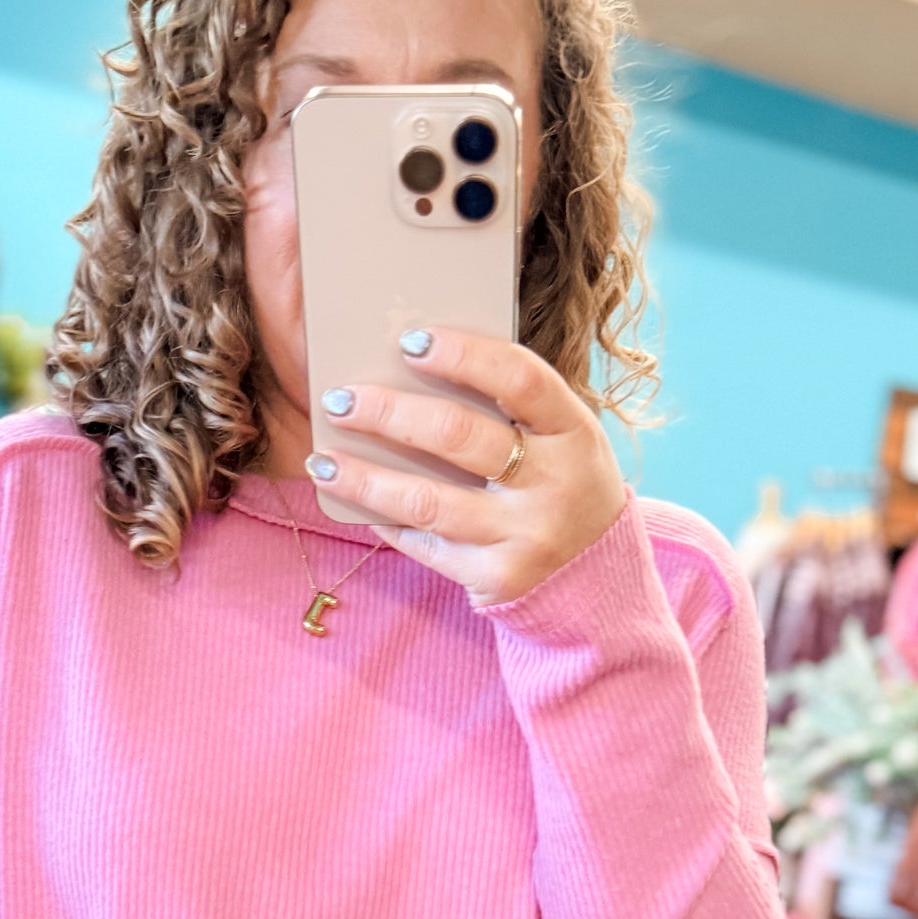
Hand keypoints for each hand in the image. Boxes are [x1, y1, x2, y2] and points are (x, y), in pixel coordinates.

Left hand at [306, 325, 627, 605]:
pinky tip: (356, 502)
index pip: (520, 379)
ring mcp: (526, 536)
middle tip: (340, 400)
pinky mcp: (497, 578)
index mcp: (574, 432)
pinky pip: (426, 545)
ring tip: (323, 460)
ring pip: (427, 500)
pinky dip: (386, 521)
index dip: (464, 354)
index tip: (410, 340)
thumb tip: (416, 364)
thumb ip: (510, 407)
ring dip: (364, 477)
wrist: (594, 577)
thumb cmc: (561, 485)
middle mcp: (555, 484)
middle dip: (389, 413)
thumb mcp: (560, 439)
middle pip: (459, 436)